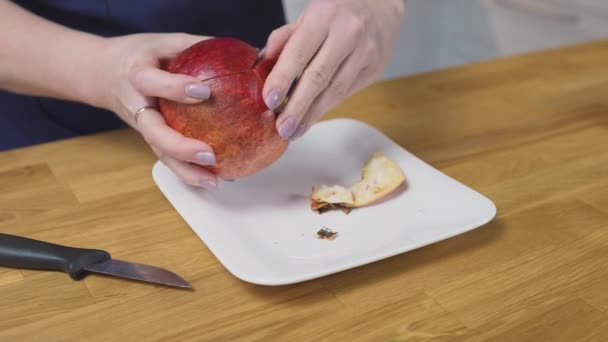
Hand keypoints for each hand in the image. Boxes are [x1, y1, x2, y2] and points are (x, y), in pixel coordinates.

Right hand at [98, 33, 218, 189]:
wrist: (101, 74)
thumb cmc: (140, 55)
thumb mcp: (163, 41)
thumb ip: (197, 44)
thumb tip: (246, 49)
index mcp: (137, 75)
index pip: (154, 83)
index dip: (176, 88)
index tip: (203, 92)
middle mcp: (137, 106)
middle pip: (154, 133)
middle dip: (180, 147)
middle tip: (209, 154)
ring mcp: (142, 127)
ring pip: (160, 153)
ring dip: (186, 171)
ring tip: (214, 181)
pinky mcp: (150, 139)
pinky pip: (168, 158)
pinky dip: (188, 172)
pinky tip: (214, 180)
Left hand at [261, 0, 406, 139]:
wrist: (383, 3)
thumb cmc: (339, 8)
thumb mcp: (309, 14)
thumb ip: (285, 38)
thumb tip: (261, 65)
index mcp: (324, 17)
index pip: (299, 53)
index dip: (282, 79)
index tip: (270, 101)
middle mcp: (348, 34)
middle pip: (318, 78)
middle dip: (297, 107)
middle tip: (282, 128)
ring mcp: (365, 53)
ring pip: (335, 91)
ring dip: (312, 114)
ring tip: (295, 131)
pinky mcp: (375, 69)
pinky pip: (347, 93)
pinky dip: (327, 106)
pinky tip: (313, 117)